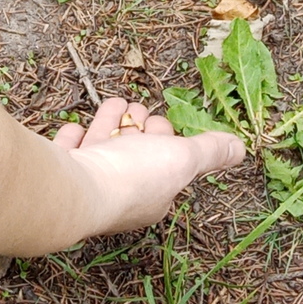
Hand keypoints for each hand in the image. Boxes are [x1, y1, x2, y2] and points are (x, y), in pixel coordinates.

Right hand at [49, 94, 244, 235]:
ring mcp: (89, 187)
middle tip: (137, 108)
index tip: (161, 121)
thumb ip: (210, 151)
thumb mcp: (183, 158)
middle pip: (132, 157)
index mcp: (152, 199)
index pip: (164, 166)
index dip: (165, 140)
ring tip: (113, 104)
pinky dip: (74, 139)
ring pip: (102, 151)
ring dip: (109, 126)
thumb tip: (240, 149)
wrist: (74, 189)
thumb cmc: (131, 176)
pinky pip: (70, 155)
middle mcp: (121, 198)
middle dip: (137, 130)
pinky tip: (75, 129)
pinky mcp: (62, 176)